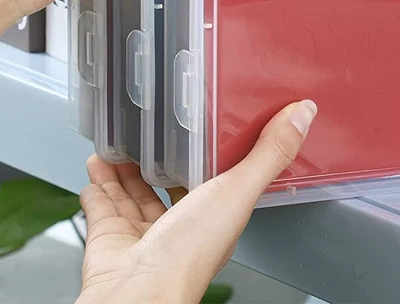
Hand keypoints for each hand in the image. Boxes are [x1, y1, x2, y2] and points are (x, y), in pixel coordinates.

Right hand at [77, 100, 317, 303]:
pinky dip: (97, 185)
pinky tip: (95, 165)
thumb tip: (303, 115)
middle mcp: (179, 228)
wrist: (134, 295)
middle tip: (155, 132)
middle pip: (170, 187)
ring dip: (126, 169)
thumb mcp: (237, 191)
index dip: (211, 157)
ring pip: (133, 195)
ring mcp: (142, 236)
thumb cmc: (188, 256)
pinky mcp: (109, 240)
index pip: (216, 180)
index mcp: (214, 218)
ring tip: (122, 143)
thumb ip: (268, 153)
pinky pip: (101, 206)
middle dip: (161, 161)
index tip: (206, 129)